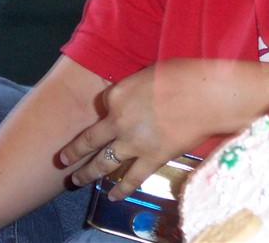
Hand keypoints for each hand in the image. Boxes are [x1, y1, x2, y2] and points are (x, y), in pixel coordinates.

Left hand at [58, 59, 268, 200]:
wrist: (206, 95)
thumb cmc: (182, 75)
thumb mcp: (148, 73)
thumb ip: (135, 89)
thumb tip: (137, 97)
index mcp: (116, 96)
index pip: (101, 105)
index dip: (104, 111)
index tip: (105, 116)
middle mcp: (118, 121)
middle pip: (90, 139)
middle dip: (73, 151)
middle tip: (61, 159)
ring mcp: (133, 143)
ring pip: (103, 163)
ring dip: (87, 174)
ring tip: (76, 181)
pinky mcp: (152, 158)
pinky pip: (132, 178)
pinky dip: (121, 189)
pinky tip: (112, 196)